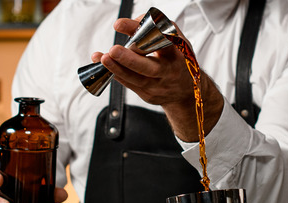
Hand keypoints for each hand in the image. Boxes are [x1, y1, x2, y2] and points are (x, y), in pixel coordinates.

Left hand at [92, 17, 224, 141]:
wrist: (187, 92)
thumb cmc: (178, 61)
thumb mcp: (176, 41)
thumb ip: (156, 28)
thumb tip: (133, 22)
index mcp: (177, 54)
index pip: (160, 41)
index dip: (141, 32)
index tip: (120, 24)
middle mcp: (168, 71)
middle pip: (148, 67)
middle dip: (129, 59)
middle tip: (113, 50)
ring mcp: (158, 86)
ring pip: (135, 79)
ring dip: (116, 68)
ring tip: (100, 58)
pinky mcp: (148, 96)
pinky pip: (130, 85)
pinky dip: (116, 75)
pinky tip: (104, 68)